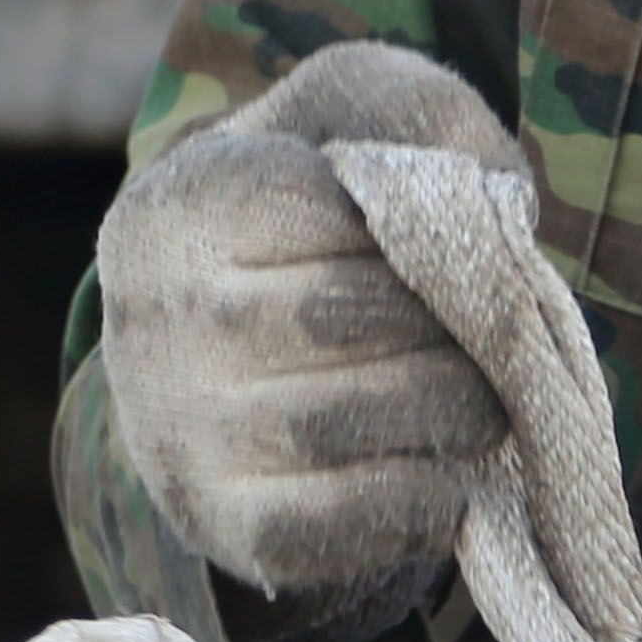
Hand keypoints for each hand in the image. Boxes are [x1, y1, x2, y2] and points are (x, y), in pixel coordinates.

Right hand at [94, 42, 531, 602]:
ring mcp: (180, 434)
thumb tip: (485, 199)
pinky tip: (438, 459)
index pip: (340, 208)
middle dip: (450, 318)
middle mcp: (155, 321)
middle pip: (354, 313)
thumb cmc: (308, 219)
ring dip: (461, 402)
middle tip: (476, 323)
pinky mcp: (227, 526)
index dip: (416, 226)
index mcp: (176, 207)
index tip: (419, 239)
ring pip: (367, 413)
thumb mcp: (345, 120)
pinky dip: (436, 489)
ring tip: (472, 386)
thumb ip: (413, 116)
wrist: (226, 358)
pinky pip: (364, 515)